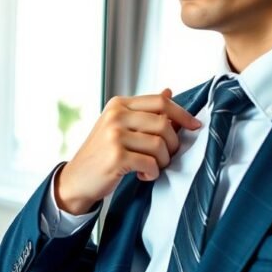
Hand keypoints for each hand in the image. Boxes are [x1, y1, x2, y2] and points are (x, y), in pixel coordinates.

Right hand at [56, 88, 200, 213]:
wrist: (76, 179)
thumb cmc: (101, 154)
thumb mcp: (118, 126)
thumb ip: (143, 111)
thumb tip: (169, 92)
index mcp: (118, 105)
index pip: (160, 102)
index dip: (182, 114)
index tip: (194, 125)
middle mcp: (115, 117)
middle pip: (164, 125)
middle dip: (172, 145)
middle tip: (164, 157)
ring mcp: (114, 136)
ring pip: (160, 145)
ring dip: (161, 162)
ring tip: (150, 167)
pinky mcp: (117, 157)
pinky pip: (151, 164)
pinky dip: (152, 173)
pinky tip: (142, 175)